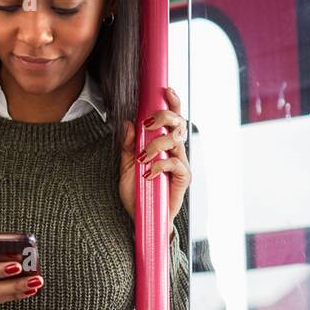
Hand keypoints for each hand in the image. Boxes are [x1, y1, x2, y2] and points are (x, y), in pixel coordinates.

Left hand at [118, 85, 189, 241]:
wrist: (143, 219)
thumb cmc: (137, 194)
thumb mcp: (125, 168)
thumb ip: (127, 147)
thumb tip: (127, 124)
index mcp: (162, 144)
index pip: (171, 119)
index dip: (172, 103)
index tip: (166, 90)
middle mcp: (174, 150)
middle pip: (178, 123)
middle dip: (164, 117)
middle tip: (147, 124)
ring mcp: (180, 163)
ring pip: (176, 140)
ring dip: (156, 144)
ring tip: (143, 157)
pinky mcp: (183, 178)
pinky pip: (176, 162)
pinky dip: (160, 164)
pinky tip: (149, 172)